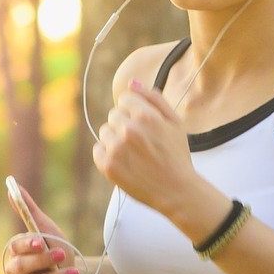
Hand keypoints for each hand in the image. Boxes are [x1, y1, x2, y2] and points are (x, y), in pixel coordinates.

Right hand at [4, 185, 84, 273]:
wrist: (73, 271)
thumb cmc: (55, 247)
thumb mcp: (46, 228)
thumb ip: (28, 210)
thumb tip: (12, 186)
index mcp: (17, 253)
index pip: (16, 249)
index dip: (27, 245)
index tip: (40, 241)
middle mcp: (17, 273)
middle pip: (21, 268)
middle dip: (41, 261)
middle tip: (62, 253)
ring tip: (74, 272)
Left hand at [92, 79, 196, 216]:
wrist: (176, 190)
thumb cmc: (176, 155)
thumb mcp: (174, 122)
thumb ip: (153, 99)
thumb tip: (131, 82)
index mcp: (145, 116)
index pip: (124, 99)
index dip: (134, 111)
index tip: (144, 125)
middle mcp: (129, 130)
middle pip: (113, 115)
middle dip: (125, 125)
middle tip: (141, 143)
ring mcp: (116, 148)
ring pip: (105, 132)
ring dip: (115, 139)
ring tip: (134, 154)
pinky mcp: (108, 165)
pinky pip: (98, 150)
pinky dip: (107, 155)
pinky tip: (125, 162)